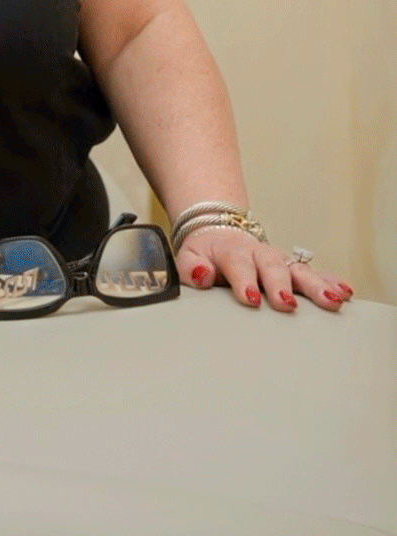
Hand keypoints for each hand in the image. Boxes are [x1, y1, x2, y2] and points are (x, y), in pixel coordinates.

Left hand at [176, 226, 354, 312]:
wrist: (219, 231)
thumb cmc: (206, 252)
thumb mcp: (189, 257)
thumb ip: (192, 268)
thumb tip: (202, 276)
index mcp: (232, 251)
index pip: (238, 265)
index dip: (244, 281)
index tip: (251, 299)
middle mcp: (259, 253)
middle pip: (273, 268)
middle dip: (281, 286)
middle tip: (288, 304)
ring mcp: (279, 260)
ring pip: (299, 270)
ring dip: (316, 285)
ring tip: (332, 299)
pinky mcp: (292, 267)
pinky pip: (315, 273)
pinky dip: (330, 281)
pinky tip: (345, 292)